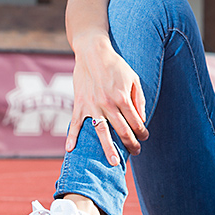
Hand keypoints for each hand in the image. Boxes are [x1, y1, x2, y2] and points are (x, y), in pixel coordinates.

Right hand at [66, 33, 148, 165]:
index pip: (136, 122)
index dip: (142, 132)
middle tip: (135, 152)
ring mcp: (92, 105)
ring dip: (108, 149)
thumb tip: (141, 118)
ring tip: (113, 163)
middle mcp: (108, 104)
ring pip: (101, 132)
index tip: (144, 138)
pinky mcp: (80, 104)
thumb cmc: (116, 65)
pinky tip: (70, 150)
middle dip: (131, 144)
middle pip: (122, 131)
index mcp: (123, 98)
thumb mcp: (133, 78)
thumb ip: (139, 99)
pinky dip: (72, 137)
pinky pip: (75, 123)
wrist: (93, 52)